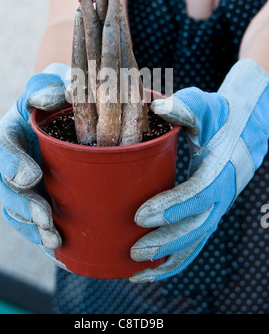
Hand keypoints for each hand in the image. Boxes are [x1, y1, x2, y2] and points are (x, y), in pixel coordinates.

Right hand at [0, 63, 69, 265]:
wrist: (70, 110)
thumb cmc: (61, 94)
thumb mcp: (54, 83)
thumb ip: (51, 86)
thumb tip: (61, 94)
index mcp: (13, 130)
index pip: (3, 144)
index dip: (12, 162)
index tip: (31, 175)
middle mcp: (15, 160)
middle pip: (7, 186)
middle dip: (23, 204)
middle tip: (44, 217)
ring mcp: (26, 183)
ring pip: (18, 211)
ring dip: (33, 229)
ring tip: (54, 241)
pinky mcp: (42, 200)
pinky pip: (36, 225)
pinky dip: (45, 241)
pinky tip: (63, 254)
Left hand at [130, 59, 268, 281]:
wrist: (243, 129)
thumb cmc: (218, 116)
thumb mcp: (203, 106)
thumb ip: (183, 106)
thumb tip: (155, 107)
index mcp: (220, 168)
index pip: (198, 194)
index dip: (172, 207)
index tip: (140, 215)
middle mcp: (222, 194)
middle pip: (197, 226)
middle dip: (165, 241)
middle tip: (134, 250)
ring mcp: (217, 207)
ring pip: (196, 242)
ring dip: (169, 259)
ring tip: (136, 271)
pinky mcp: (209, 212)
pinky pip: (195, 243)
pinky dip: (175, 260)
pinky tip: (150, 271)